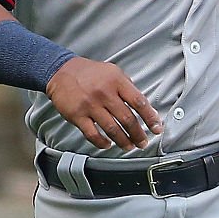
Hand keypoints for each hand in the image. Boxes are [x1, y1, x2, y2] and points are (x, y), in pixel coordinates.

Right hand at [45, 57, 163, 150]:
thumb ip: (127, 86)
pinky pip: (92, 134)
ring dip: (123, 141)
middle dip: (138, 134)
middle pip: (127, 119)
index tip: (156, 127)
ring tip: (129, 146)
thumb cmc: (89, 72)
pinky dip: (102, 142)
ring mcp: (91, 105)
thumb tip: (141, 103)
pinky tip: (108, 145)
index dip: (150, 117)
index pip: (139, 102)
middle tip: (143, 142)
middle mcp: (105, 93)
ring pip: (112, 129)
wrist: (62, 71)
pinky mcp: (77, 115)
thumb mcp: (113, 71)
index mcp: (117, 81)